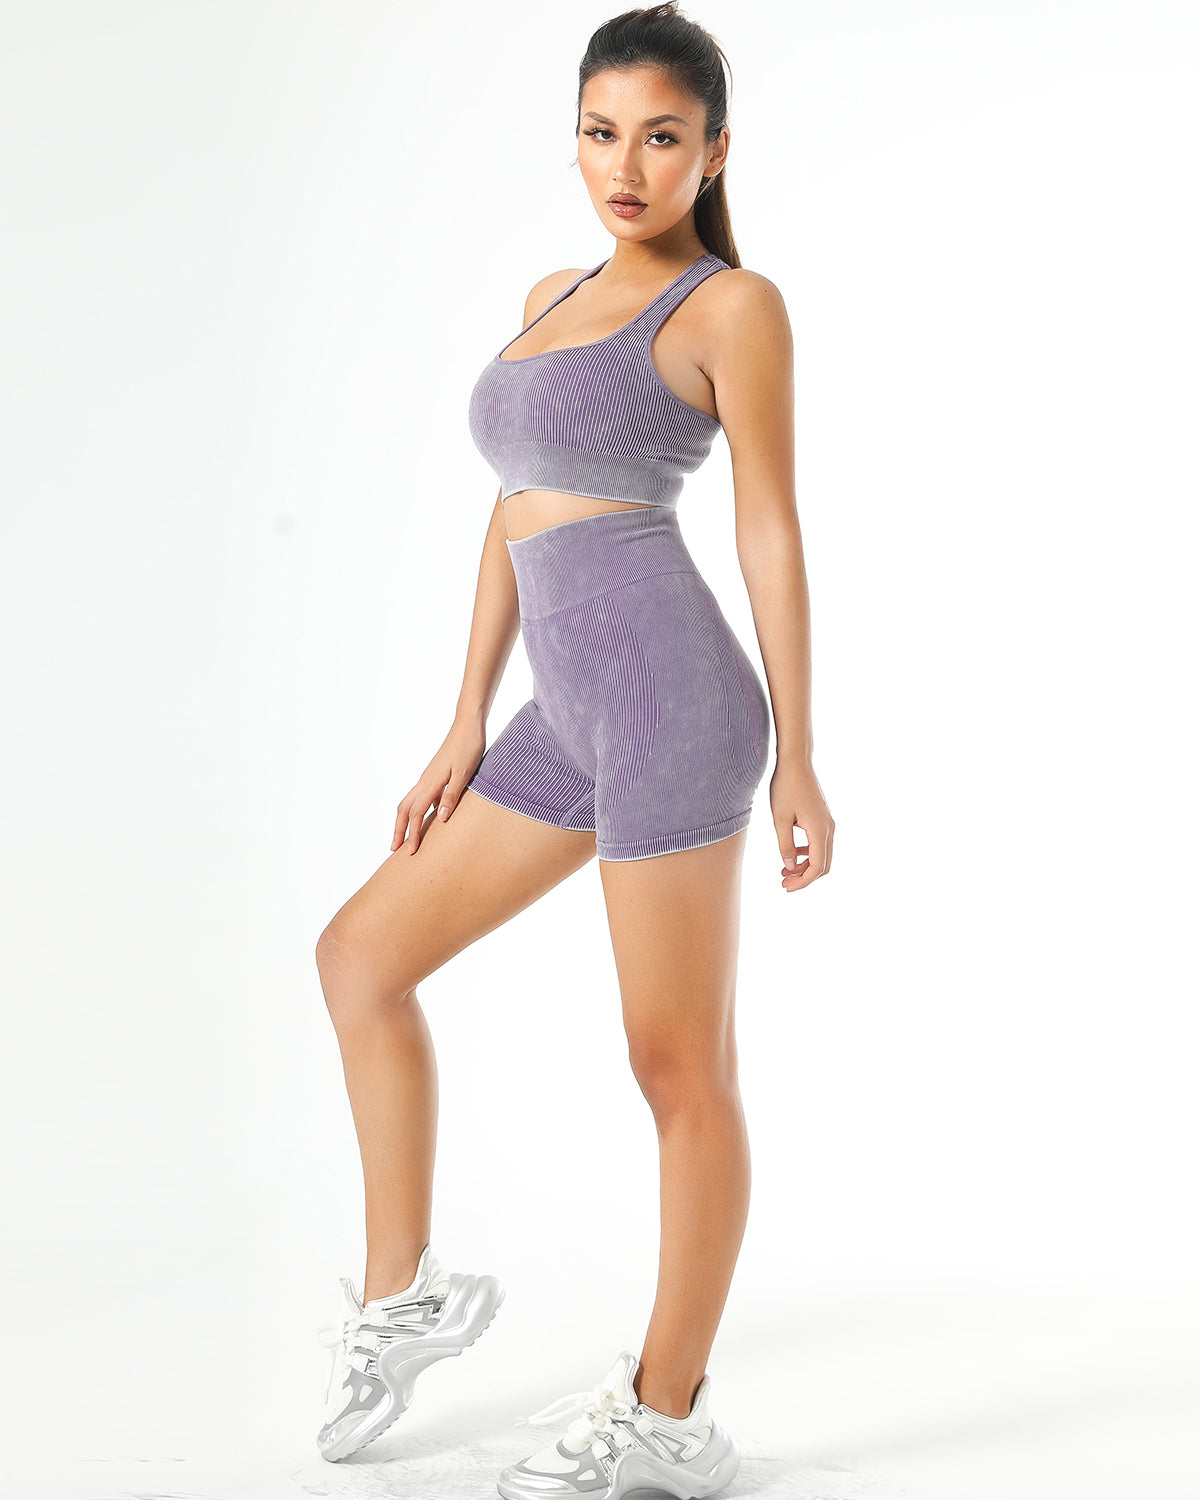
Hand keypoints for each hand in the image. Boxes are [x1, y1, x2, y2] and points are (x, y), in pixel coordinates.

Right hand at [391, 716, 486, 854]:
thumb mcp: (464, 772)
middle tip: (394, 849)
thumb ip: (452, 794)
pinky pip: (422, 797)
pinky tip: (428, 819)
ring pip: (410, 802)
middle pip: (404, 808)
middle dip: (398, 829)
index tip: (411, 852)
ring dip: (405, 821)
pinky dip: (418, 811)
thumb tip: (440, 818)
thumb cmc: (469, 747)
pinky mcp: (435, 775)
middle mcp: (425, 780)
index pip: (415, 813)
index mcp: (431, 782)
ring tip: (405, 837)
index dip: (412, 833)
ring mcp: (429, 777)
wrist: (468, 726)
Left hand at [771, 758, 833, 890]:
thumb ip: (785, 845)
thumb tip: (789, 868)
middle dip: (804, 877)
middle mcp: (829, 829)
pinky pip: (819, 843)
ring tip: (784, 872)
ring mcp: (828, 823)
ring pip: (822, 855)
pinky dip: (807, 854)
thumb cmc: (785, 787)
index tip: (787, 888)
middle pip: (823, 864)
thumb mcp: (780, 819)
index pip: (817, 867)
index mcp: (819, 831)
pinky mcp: (822, 818)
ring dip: (805, 867)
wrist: (796, 762)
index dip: (803, 881)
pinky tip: (791, 855)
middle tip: (784, 883)